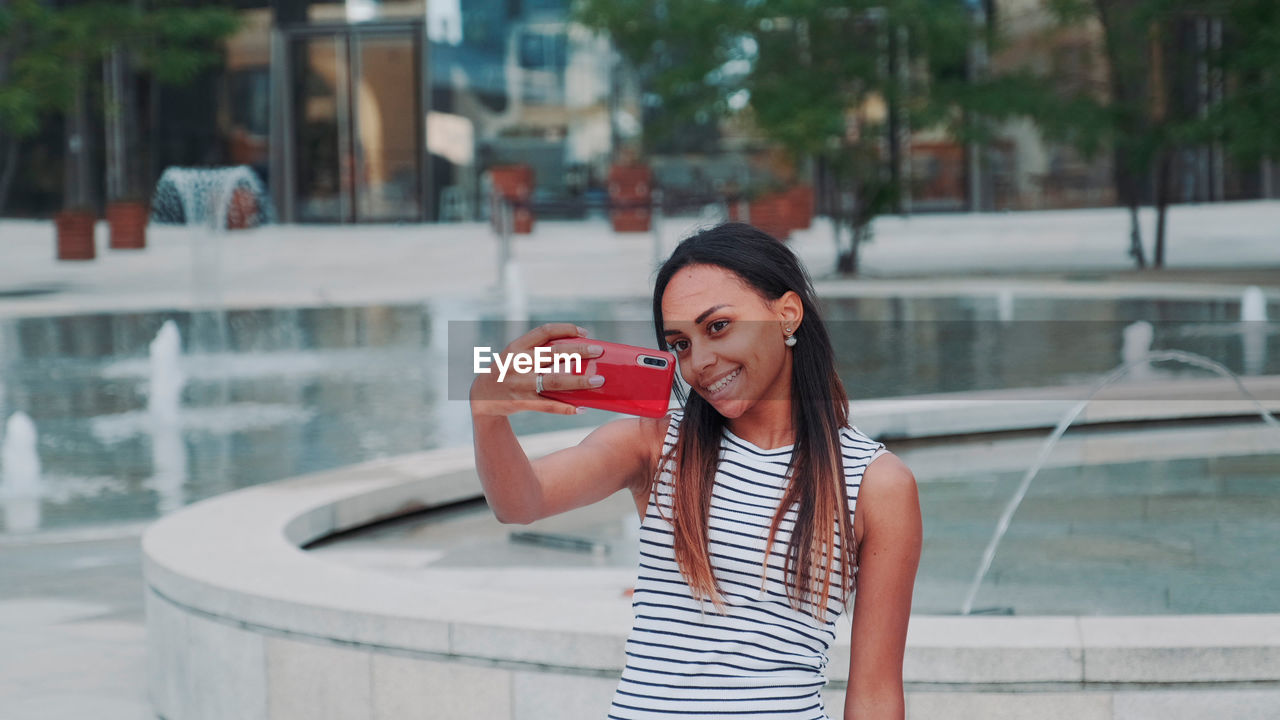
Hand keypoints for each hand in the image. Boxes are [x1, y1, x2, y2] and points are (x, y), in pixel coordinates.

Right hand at [469, 323, 604, 416]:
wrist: (481, 396)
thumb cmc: (508, 372)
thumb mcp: (515, 356)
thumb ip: (538, 353)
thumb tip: (577, 353)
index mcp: (517, 347)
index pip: (544, 332)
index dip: (566, 329)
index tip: (585, 333)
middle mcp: (518, 363)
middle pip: (554, 354)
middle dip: (579, 352)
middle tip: (599, 351)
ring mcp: (520, 383)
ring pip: (555, 381)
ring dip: (579, 381)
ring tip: (598, 381)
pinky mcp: (522, 402)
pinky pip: (548, 405)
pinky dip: (566, 407)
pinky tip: (581, 408)